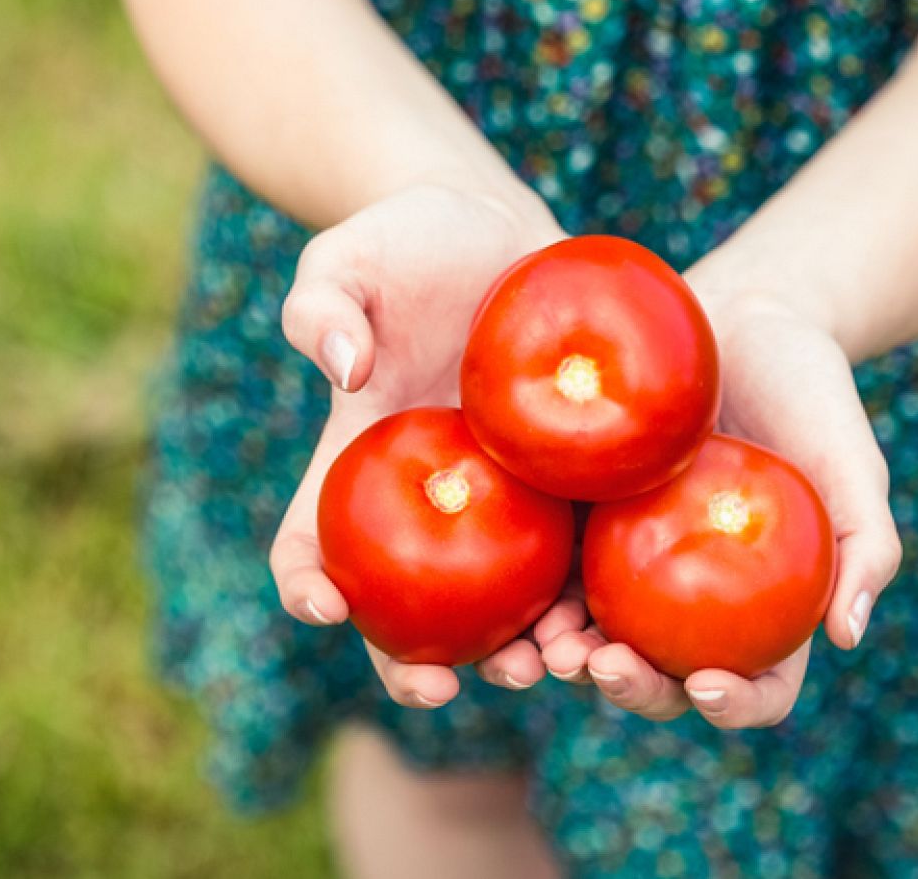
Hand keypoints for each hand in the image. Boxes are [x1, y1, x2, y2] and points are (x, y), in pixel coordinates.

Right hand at [270, 183, 567, 707]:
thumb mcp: (348, 256)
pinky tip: (614, 621)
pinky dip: (588, 602)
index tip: (319, 604)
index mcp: (355, 464)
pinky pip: (576, 559)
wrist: (500, 228)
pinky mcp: (568, 490)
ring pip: (497, 609)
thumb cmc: (408, 240)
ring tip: (542, 668)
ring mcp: (499, 506)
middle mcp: (424, 505)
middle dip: (411, 666)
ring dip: (512, 654)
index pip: (310, 540)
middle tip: (438, 688)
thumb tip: (344, 370)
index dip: (303, 583)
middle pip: (402, 611)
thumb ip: (323, 305)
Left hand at [538, 272, 902, 727]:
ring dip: (569, 659)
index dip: (734, 704)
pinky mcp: (582, 521)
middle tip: (602, 667)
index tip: (704, 685)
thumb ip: (867, 544)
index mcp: (768, 606)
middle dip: (632, 690)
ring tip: (548, 651)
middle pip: (665, 675)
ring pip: (598, 636)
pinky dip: (533, 598)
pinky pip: (553, 570)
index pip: (759, 684)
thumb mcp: (852, 460)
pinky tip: (518, 597)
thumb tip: (848, 635)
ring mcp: (634, 564)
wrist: (740, 317)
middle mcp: (696, 600)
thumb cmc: (810, 390)